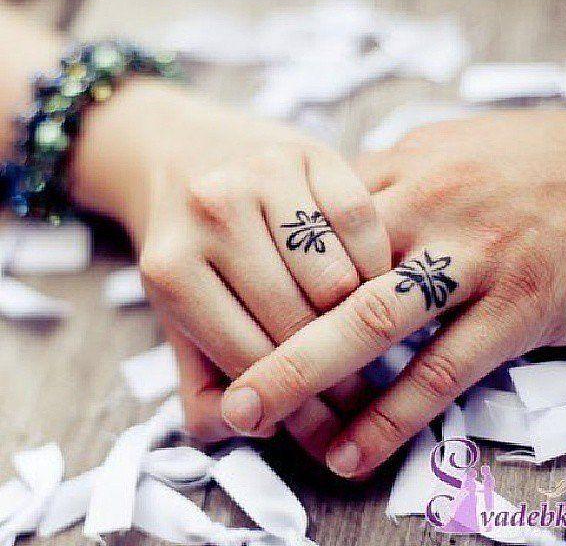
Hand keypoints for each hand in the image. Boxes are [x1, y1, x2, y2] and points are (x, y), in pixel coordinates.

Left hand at [69, 79, 387, 458]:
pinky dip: (376, 262)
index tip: (329, 432)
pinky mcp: (306, 150)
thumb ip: (202, 382)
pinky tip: (366, 278)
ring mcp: (262, 174)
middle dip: (338, 377)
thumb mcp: (175, 315)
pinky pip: (363, 224)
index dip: (298, 410)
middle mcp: (213, 214)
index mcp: (171, 269)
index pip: (251, 360)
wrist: (177, 152)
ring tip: (360, 339)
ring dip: (359, 321)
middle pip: (301, 323)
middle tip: (359, 395)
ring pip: (339, 280)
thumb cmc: (184, 243)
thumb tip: (256, 427)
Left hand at [222, 111, 565, 475]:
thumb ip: (393, 184)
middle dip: (268, 332)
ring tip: (261, 418)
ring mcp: (472, 255)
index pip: (313, 222)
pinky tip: (355, 449)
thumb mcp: (455, 151)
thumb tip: (338, 219)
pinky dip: (393, 415)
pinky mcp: (519, 303)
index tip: (234, 312)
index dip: (269, 272)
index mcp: (408, 166)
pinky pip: (444, 367)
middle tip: (224, 384)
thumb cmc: (540, 164)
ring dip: (309, 377)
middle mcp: (429, 206)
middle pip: (327, 274)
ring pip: (373, 322)